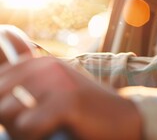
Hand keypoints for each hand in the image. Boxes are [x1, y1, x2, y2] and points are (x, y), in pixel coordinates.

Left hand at [0, 57, 141, 139]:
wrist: (124, 117)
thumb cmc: (86, 108)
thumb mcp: (57, 87)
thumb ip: (29, 74)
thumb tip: (3, 45)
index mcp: (41, 63)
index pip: (0, 77)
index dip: (4, 99)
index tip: (29, 108)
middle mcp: (47, 67)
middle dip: (7, 116)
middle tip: (34, 123)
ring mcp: (57, 82)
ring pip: (6, 110)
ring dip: (19, 127)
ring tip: (42, 128)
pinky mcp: (67, 101)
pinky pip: (28, 125)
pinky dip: (35, 135)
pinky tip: (53, 131)